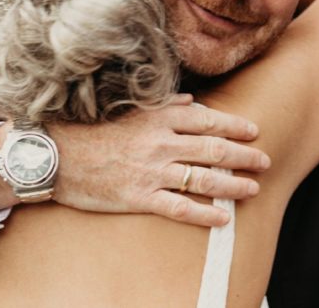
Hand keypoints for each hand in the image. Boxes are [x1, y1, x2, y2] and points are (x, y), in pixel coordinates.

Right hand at [49, 94, 269, 225]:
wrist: (54, 154)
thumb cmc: (90, 129)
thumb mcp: (128, 108)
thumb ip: (163, 104)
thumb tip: (192, 101)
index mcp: (158, 117)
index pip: (207, 120)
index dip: (234, 126)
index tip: (254, 130)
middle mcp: (159, 143)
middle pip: (213, 149)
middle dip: (243, 156)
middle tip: (264, 160)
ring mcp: (150, 171)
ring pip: (203, 179)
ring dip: (232, 184)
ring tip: (253, 188)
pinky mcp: (138, 197)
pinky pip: (179, 208)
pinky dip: (204, 214)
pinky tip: (222, 218)